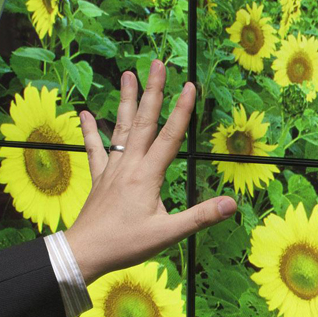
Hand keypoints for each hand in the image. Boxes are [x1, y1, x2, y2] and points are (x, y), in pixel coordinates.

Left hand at [65, 59, 237, 284]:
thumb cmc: (125, 245)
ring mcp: (112, 171)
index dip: (182, 111)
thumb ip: (200, 217)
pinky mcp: (99, 180)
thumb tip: (232, 204)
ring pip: (121, 129)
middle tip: (157, 63)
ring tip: (128, 74)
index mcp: (147, 176)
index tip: (190, 85)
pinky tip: (86, 114)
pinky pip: (96, 150)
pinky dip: (91, 131)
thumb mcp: (167, 234)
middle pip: (143, 122)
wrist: (85, 253)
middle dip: (152, 91)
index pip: (169, 137)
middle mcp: (129, 166)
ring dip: (127, 101)